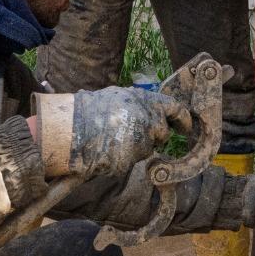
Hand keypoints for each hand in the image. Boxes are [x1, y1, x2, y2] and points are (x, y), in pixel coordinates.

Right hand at [35, 87, 189, 177]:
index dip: (182, 118)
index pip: (174, 108)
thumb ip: (140, 104)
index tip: (185, 126)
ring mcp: (141, 140)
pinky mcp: (132, 159)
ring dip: (137, 147)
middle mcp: (147, 119)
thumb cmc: (89, 111)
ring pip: (148, 147)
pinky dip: (125, 157)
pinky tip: (109, 149)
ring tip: (113, 139)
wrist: (69, 130)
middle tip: (135, 134)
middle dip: (154, 136)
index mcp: (144, 100)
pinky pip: (134, 160)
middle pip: (162, 132)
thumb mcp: (118, 96)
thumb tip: (155, 111)